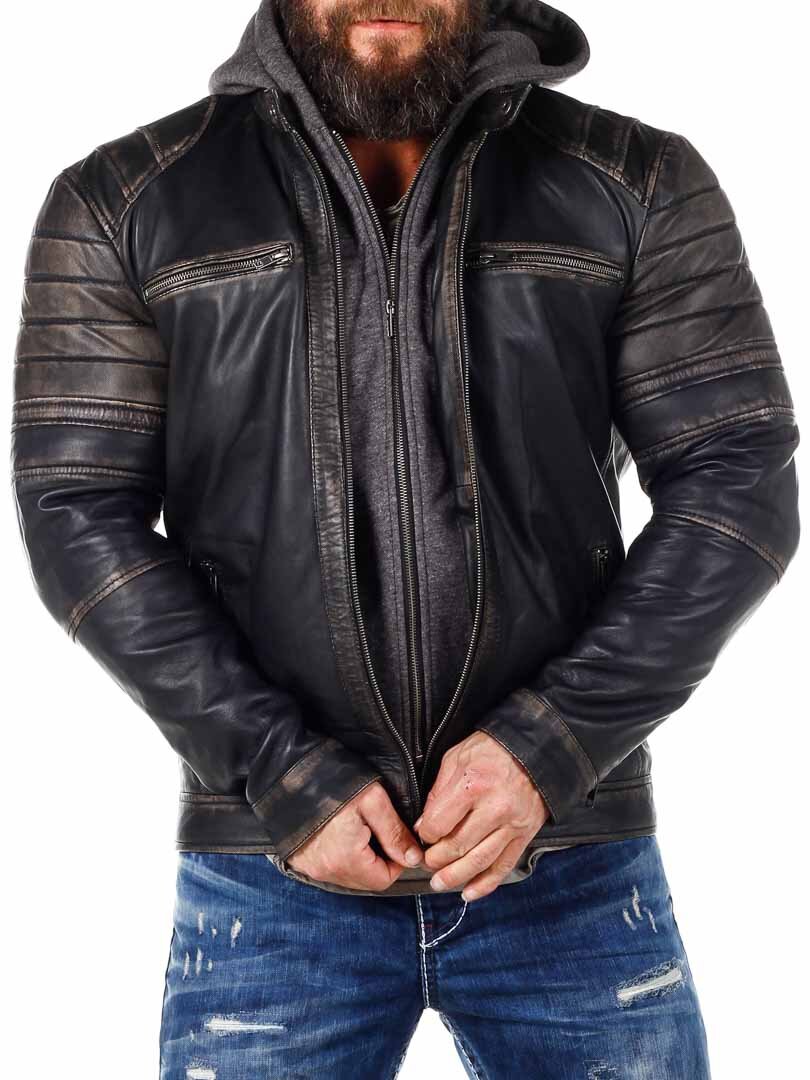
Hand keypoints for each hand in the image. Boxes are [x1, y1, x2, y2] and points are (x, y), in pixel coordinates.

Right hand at [286, 780, 424, 890]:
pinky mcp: (300, 861)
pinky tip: (342, 834)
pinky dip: (342, 857)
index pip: (384, 880)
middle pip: (365, 880)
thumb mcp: (373, 800)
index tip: (397, 839)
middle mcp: (326, 870)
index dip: (397, 861)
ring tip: (360, 829)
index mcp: (346, 859)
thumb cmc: (331, 782)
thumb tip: (414, 858)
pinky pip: (330, 869)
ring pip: (348, 876)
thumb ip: (395, 833)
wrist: (288, 772)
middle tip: (378, 830)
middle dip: (379, 861)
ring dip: (361, 860)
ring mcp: (310, 868)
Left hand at [414, 730, 549, 901]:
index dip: (425, 835)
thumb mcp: (456, 759)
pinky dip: (486, 884)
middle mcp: (495, 808)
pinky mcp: (525, 835)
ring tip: (439, 883)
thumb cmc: (492, 750)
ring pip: (479, 861)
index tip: (423, 835)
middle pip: (457, 847)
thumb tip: (424, 825)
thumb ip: (438, 792)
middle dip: (436, 859)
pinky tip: (470, 892)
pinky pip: (504, 866)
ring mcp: (512, 824)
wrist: (534, 749)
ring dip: (456, 877)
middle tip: (426, 861)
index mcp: (474, 785)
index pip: (439, 825)